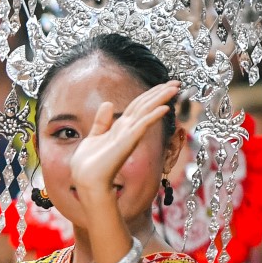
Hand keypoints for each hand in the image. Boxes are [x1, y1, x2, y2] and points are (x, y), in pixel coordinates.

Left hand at [67, 81, 179, 211]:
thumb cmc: (89, 163)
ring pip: (146, 112)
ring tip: (174, 88)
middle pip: (145, 106)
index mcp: (120, 128)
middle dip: (160, 93)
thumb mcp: (94, 137)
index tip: (164, 84)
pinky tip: (163, 108)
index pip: (138, 106)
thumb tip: (107, 103)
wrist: (86, 179)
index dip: (150, 94)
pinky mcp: (126, 142)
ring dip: (160, 99)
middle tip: (176, 83)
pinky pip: (141, 126)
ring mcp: (128, 136)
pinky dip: (152, 117)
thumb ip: (102, 122)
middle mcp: (127, 130)